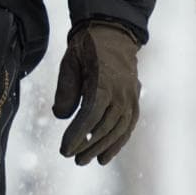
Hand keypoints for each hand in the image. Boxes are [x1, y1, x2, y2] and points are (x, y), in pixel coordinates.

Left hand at [50, 22, 140, 163]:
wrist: (112, 34)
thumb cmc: (86, 48)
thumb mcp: (69, 62)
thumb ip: (66, 89)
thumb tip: (62, 116)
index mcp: (103, 81)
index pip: (91, 115)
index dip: (78, 135)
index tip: (64, 150)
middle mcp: (121, 92)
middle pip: (105, 127)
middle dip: (87, 146)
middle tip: (71, 158)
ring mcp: (131, 97)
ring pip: (119, 130)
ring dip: (102, 148)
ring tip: (85, 160)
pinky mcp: (134, 100)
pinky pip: (128, 126)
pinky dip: (118, 143)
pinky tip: (104, 156)